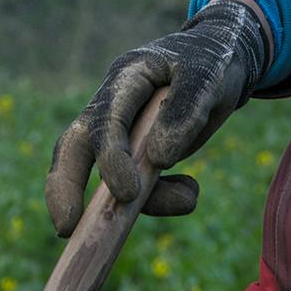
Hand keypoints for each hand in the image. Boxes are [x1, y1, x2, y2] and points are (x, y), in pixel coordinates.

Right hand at [47, 0, 269, 234]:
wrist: (225, 61)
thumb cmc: (213, 63)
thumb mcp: (209, 77)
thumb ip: (187, 110)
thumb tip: (159, 159)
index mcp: (127, 77)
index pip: (106, 118)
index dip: (109, 156)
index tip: (127, 193)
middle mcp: (113, 106)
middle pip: (75, 146)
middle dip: (65, 186)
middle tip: (66, 228)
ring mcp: (122, 133)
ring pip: (103, 175)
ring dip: (141, 201)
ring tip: (190, 197)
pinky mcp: (136, 156)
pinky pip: (136, 187)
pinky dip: (161, 199)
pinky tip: (190, 193)